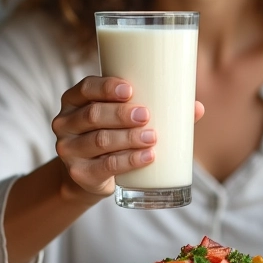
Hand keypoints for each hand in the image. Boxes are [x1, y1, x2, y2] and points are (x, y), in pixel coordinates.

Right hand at [52, 76, 203, 197]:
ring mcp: (69, 149)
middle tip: (147, 115)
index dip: (105, 87)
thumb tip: (197, 107)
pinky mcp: (80, 173)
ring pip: (100, 140)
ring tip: (152, 137)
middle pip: (93, 115)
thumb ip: (157, 109)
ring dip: (128, 138)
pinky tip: (147, 157)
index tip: (130, 89)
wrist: (90, 175)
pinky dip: (129, 161)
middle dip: (121, 114)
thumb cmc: (113, 135)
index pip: (85, 88)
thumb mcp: (123, 119)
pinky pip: (105, 166)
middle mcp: (65, 122)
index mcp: (74, 100)